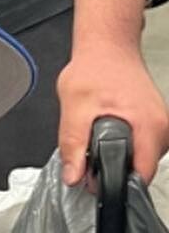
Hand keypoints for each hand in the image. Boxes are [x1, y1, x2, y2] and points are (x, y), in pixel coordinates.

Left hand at [57, 43, 168, 185]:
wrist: (109, 47)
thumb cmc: (96, 69)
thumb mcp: (74, 109)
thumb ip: (73, 146)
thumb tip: (73, 175)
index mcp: (149, 127)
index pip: (141, 176)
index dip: (114, 185)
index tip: (96, 181)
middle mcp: (163, 128)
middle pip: (140, 172)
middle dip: (113, 170)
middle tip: (92, 150)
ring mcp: (162, 126)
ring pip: (140, 161)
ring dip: (118, 157)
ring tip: (101, 134)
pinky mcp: (156, 124)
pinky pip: (141, 148)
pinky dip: (124, 146)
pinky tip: (111, 131)